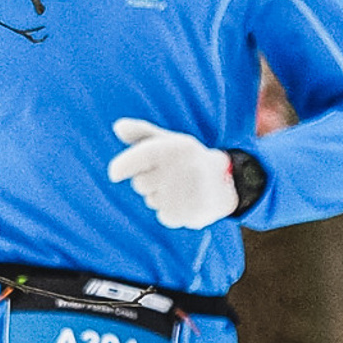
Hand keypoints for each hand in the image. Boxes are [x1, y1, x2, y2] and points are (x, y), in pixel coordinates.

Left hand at [107, 118, 238, 227]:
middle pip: (139, 184)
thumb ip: (141, 133)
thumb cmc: (189, 159)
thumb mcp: (169, 141)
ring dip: (161, 197)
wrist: (228, 181)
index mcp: (171, 149)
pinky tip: (187, 202)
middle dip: (149, 181)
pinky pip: (163, 216)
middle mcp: (178, 170)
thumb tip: (118, 126)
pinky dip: (171, 212)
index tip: (115, 174)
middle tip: (170, 176)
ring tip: (182, 188)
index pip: (131, 162)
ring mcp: (184, 194)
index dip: (120, 168)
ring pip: (151, 201)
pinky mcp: (189, 213)